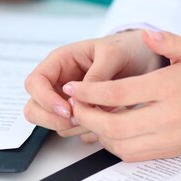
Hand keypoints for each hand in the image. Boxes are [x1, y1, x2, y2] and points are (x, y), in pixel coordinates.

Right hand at [23, 30, 162, 140]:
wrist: (146, 58)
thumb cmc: (127, 48)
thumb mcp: (113, 54)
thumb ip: (97, 75)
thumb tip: (81, 99)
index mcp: (61, 62)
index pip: (35, 82)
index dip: (45, 99)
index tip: (67, 110)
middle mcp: (59, 82)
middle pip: (35, 107)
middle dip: (53, 118)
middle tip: (78, 119)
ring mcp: (67, 100)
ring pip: (52, 122)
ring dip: (73, 127)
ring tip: (100, 117)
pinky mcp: (80, 114)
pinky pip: (72, 130)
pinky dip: (85, 131)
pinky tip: (104, 121)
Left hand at [63, 31, 180, 160]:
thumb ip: (167, 41)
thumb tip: (145, 35)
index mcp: (169, 87)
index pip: (119, 92)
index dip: (89, 92)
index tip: (71, 88)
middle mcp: (168, 116)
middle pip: (115, 125)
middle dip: (87, 117)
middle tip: (73, 107)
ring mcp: (169, 137)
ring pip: (121, 144)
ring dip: (98, 133)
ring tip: (89, 118)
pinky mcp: (171, 151)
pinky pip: (134, 155)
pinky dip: (114, 146)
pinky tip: (108, 132)